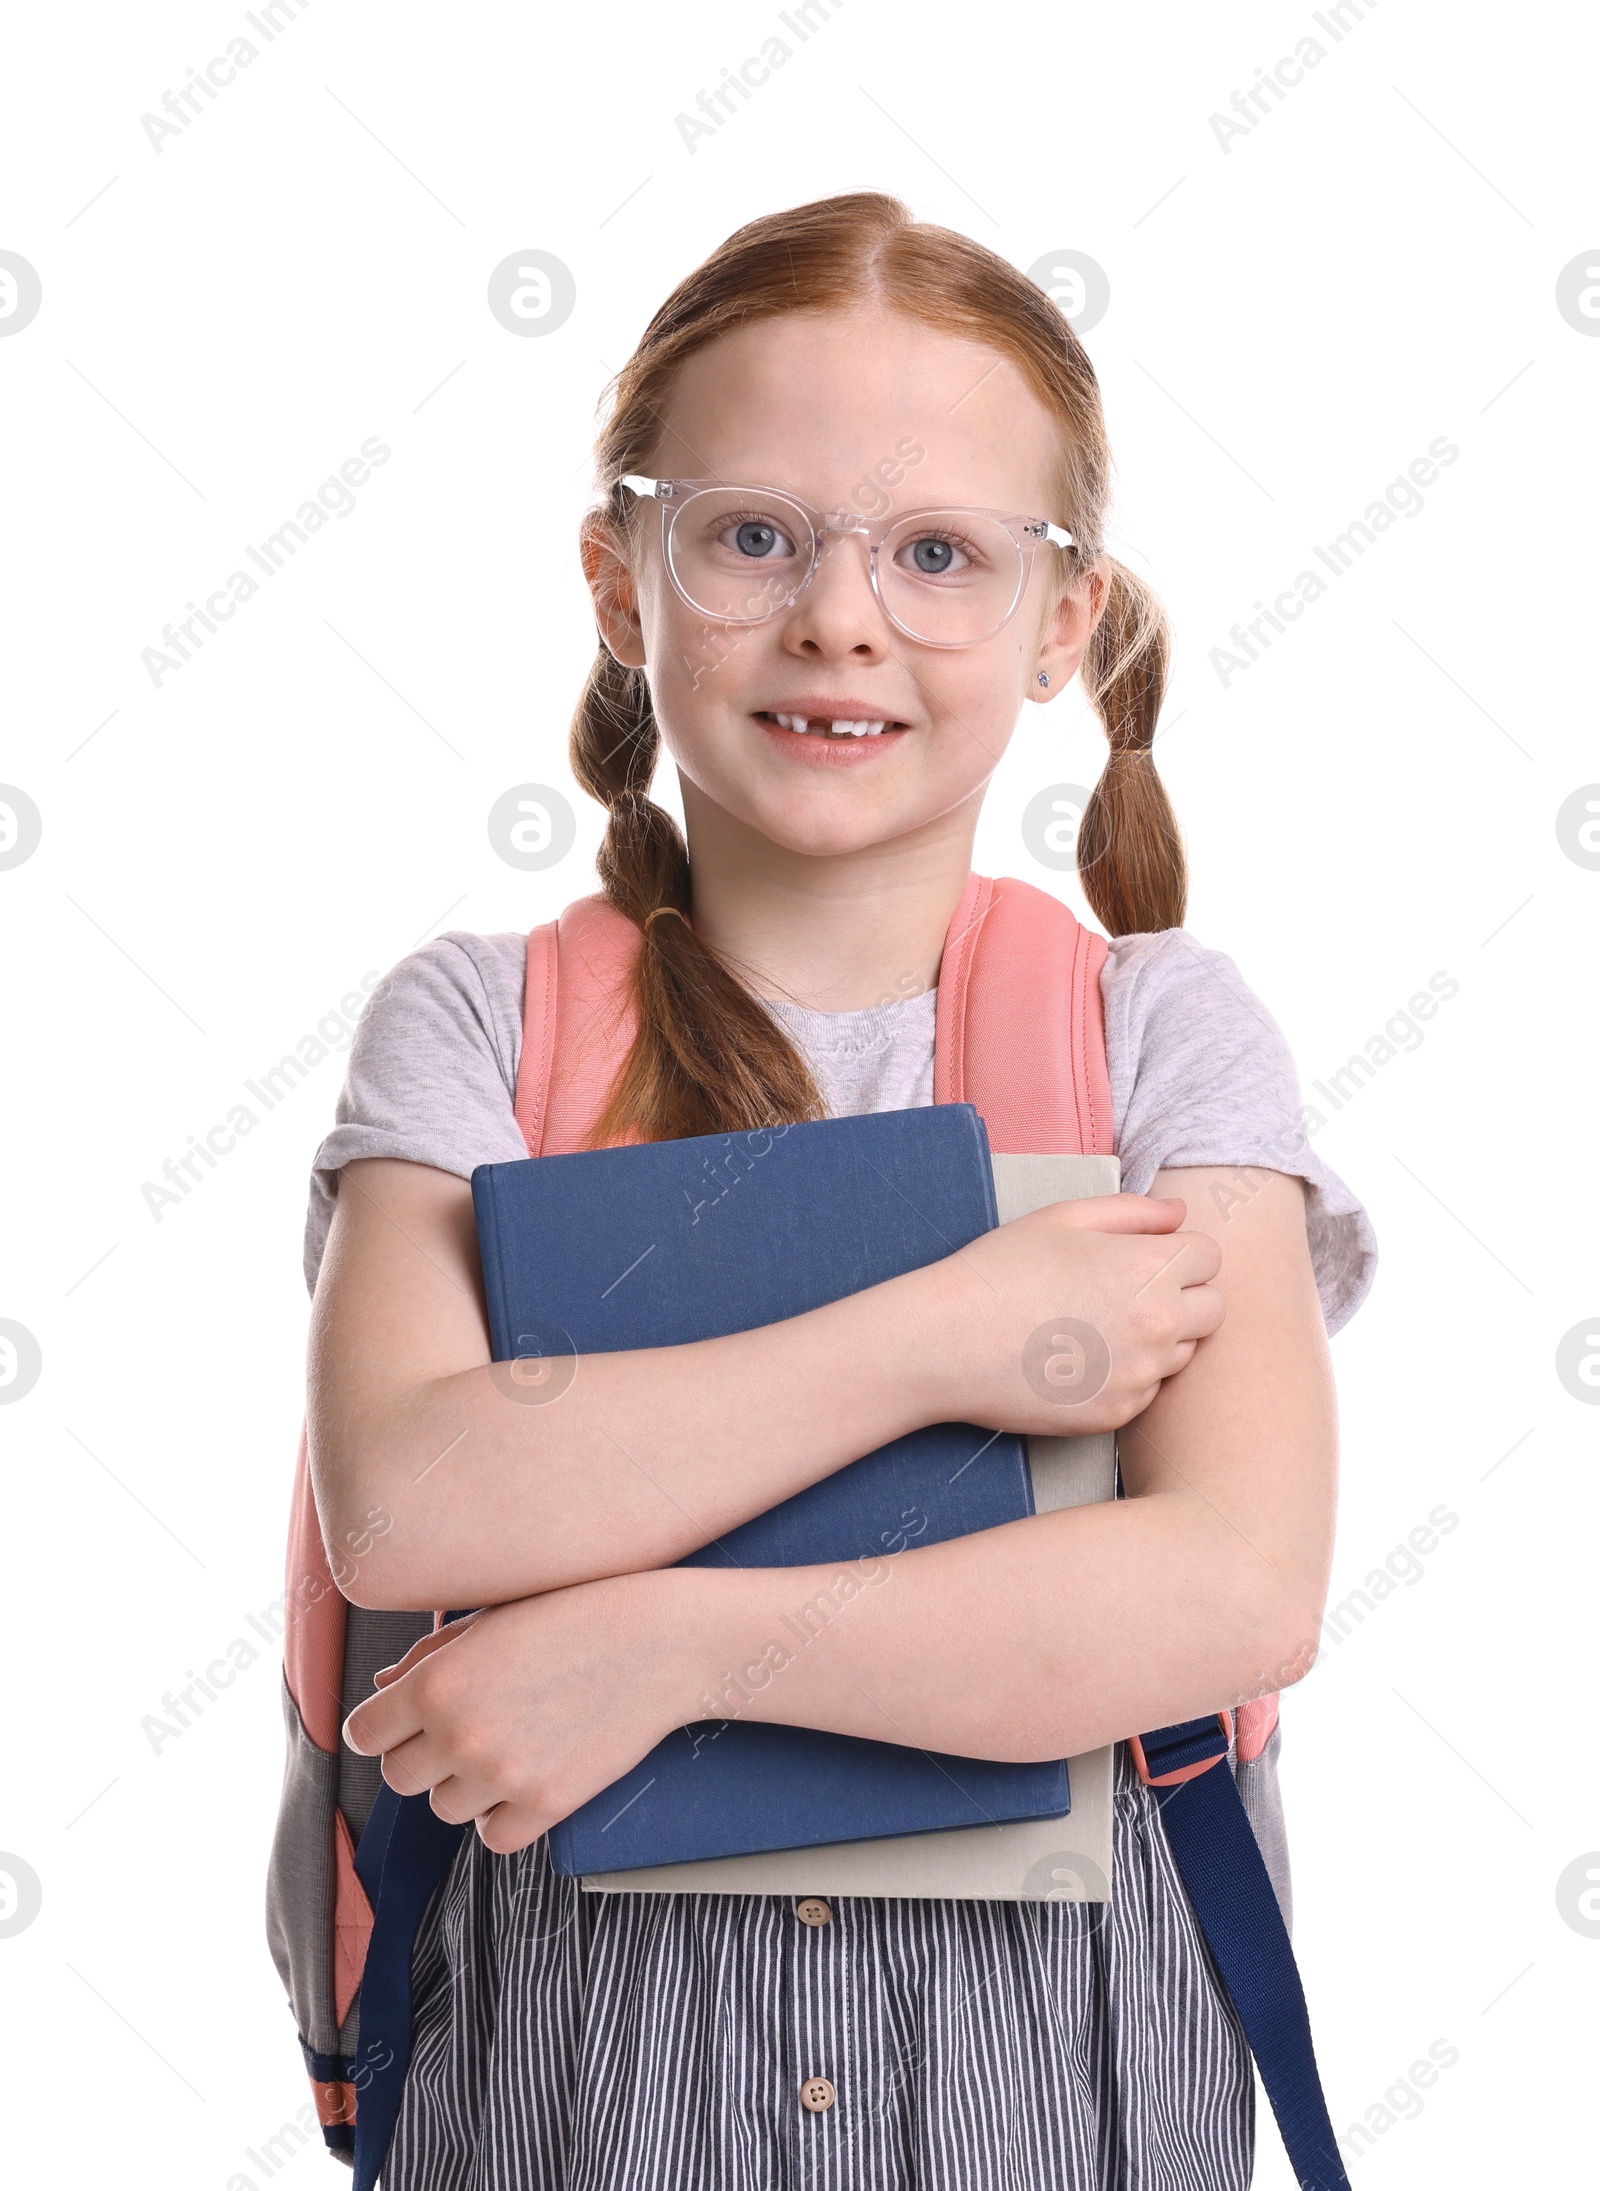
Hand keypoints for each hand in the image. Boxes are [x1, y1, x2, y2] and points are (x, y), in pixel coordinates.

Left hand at [342, 1570, 701, 1854]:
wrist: (659, 1641)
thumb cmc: (575, 1614)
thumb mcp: (491, 1620)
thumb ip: (428, 1658)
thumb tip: (382, 1690)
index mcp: (436, 1682)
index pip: (364, 1733)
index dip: (384, 1725)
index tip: (408, 1718)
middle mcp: (459, 1734)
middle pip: (399, 1777)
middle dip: (422, 1755)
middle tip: (463, 1728)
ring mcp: (503, 1775)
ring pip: (445, 1808)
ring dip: (465, 1784)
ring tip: (506, 1745)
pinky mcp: (547, 1805)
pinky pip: (493, 1836)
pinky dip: (503, 1815)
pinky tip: (525, 1778)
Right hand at [913, 1193, 1225, 1435]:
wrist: (947, 1342)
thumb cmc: (1000, 1270)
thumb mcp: (1063, 1219)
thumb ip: (1132, 1212)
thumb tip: (1180, 1214)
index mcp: (1149, 1269)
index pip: (1210, 1257)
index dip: (1179, 1253)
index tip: (1145, 1258)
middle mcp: (1158, 1326)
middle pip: (1214, 1309)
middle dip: (1184, 1296)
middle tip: (1127, 1293)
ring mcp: (1140, 1376)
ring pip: (1182, 1354)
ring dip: (1158, 1339)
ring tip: (1095, 1326)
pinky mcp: (1117, 1413)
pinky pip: (1147, 1391)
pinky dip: (1126, 1376)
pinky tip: (1079, 1359)